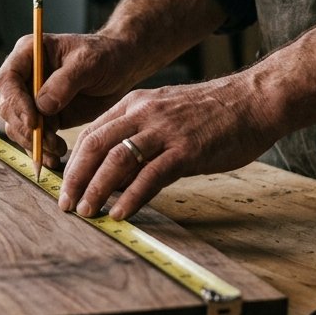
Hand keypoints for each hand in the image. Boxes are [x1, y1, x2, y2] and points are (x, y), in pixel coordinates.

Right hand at [0, 31, 138, 166]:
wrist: (121, 67)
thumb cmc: (104, 55)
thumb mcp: (88, 62)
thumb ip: (65, 82)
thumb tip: (42, 106)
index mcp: (29, 53)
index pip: (9, 79)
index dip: (16, 102)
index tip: (33, 121)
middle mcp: (25, 76)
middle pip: (9, 107)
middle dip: (26, 128)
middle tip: (48, 141)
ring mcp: (32, 98)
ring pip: (18, 126)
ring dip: (34, 142)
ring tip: (58, 149)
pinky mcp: (44, 117)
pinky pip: (34, 137)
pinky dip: (41, 151)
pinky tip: (54, 159)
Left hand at [58, 71, 283, 218]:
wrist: (253, 101)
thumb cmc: (211, 112)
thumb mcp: (164, 114)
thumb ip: (138, 137)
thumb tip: (115, 173)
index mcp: (133, 104)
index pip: (90, 133)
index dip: (73, 161)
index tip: (62, 184)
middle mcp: (143, 114)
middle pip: (94, 146)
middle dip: (75, 178)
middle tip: (65, 204)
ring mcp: (164, 131)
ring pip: (116, 161)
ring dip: (97, 190)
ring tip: (87, 212)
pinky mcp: (186, 150)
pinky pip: (150, 176)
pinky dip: (131, 197)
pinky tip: (121, 213)